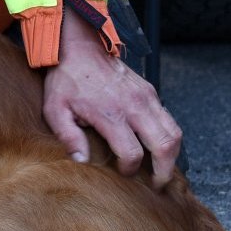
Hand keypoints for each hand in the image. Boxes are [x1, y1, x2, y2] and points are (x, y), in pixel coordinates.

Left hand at [41, 11, 182, 188]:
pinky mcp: (150, 90)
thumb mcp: (56, 110)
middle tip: (158, 184)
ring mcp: (146, 97)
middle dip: (164, 170)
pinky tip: (157, 144)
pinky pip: (168, 118)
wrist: (80, 47)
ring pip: (174, 132)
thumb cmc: (66, 80)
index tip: (123, 173)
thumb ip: (69, 137)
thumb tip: (82, 161)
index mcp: (111, 114)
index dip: (130, 169)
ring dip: (172, 154)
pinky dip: (168, 135)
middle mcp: (134, 106)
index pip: (132, 153)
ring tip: (163, 167)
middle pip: (164, 145)